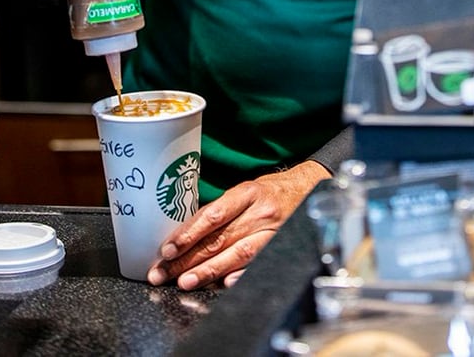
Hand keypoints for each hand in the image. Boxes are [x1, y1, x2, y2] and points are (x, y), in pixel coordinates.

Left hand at [147, 160, 330, 288]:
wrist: (309, 189)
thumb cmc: (270, 192)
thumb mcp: (245, 191)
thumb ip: (221, 210)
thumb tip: (186, 235)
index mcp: (247, 192)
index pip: (212, 214)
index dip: (188, 233)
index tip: (168, 249)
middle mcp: (260, 212)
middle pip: (219, 238)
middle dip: (188, 259)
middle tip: (164, 273)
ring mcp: (273, 230)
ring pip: (236, 254)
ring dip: (208, 271)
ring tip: (185, 282)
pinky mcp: (282, 246)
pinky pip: (259, 263)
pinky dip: (241, 275)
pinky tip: (224, 284)